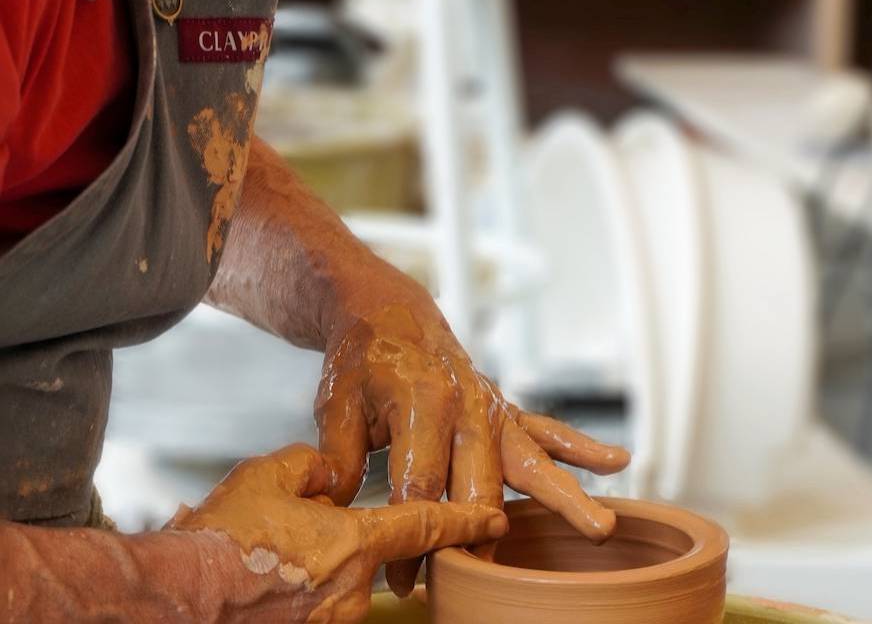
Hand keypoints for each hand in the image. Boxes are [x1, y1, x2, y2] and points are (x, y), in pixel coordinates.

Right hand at [169, 443, 506, 623]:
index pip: (425, 525)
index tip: (495, 520)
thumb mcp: (270, 475)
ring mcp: (331, 623)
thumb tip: (333, 475)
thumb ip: (317, 464)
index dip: (464, 520)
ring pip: (345, 582)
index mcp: (354, 543)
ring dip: (324, 565)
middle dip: (354, 540)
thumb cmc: (223, 537)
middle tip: (301, 533)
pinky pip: (321, 606)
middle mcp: (353, 592)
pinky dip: (306, 588)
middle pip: (375, 555)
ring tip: (273, 556)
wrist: (174, 600)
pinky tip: (270, 578)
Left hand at [314, 302, 630, 597]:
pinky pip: (546, 429)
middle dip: (480, 533)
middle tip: (482, 577)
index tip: (404, 579)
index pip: (421, 483)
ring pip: (530, 458)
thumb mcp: (336, 404)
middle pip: (481, 481)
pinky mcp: (503, 408)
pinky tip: (615, 461)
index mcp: (422, 399)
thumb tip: (339, 506)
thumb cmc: (362, 361)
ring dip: (562, 496)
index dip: (412, 537)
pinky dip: (581, 446)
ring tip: (600, 526)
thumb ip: (340, 456)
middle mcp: (466, 402)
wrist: (390, 313)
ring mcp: (491, 404)